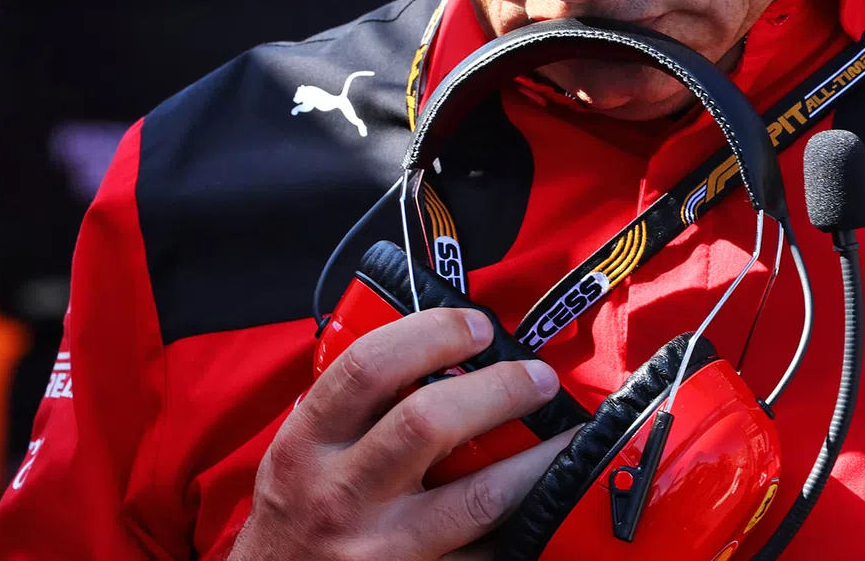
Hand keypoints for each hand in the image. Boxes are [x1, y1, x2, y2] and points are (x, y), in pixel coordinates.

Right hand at [229, 307, 567, 560]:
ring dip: (534, 463)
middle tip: (537, 378)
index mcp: (308, 443)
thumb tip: (435, 350)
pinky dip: (519, 525)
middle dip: (498, 390)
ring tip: (567, 440)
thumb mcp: (302, 452)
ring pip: (476, 497)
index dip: (432, 335)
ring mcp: (379, 546)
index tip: (477, 326)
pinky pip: (482, 552)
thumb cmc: (297, 514)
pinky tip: (541, 503)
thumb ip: (350, 405)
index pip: (369, 368)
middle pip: (429, 423)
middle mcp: (339, 493)